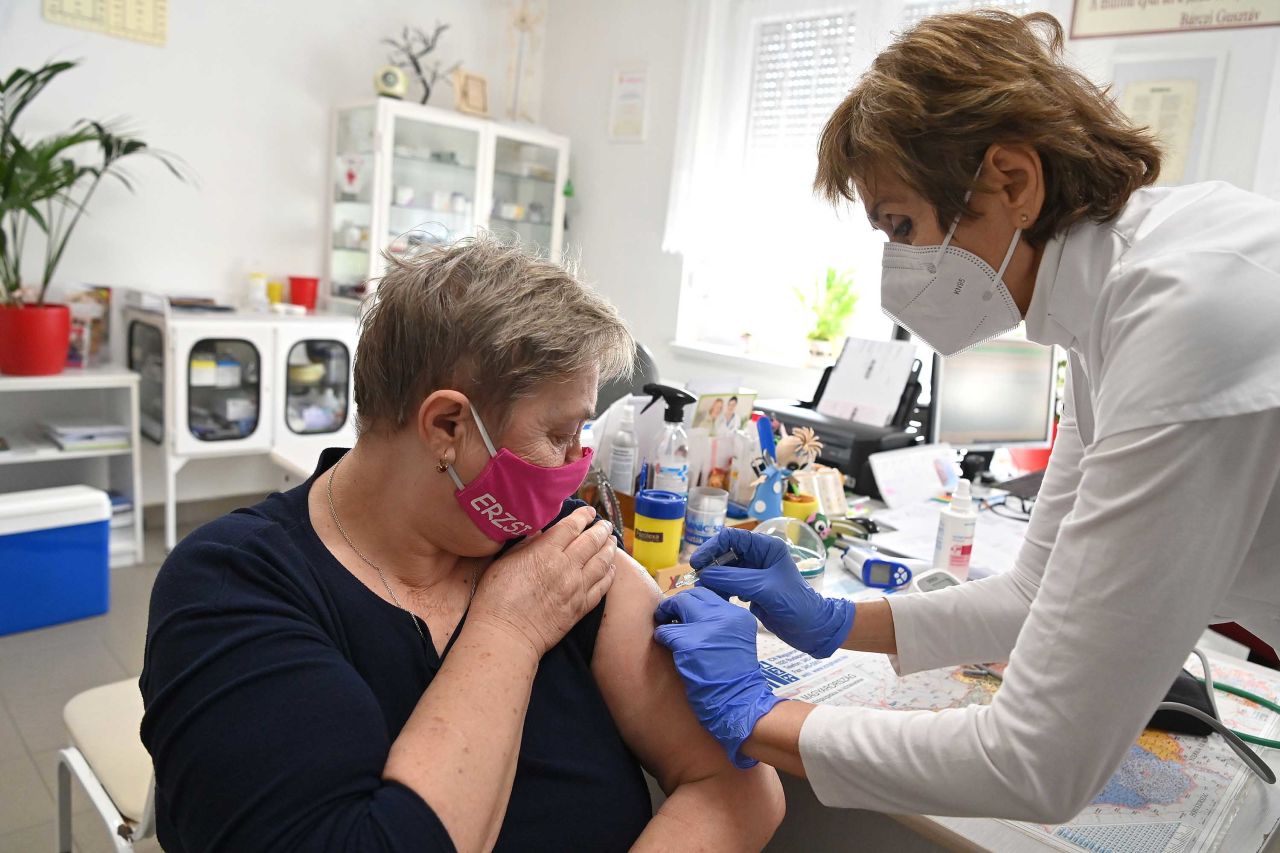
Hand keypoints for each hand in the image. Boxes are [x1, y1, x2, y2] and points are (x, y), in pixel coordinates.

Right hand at [472, 507, 615, 658]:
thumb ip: (526, 544)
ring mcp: (576, 588)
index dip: (583, 516)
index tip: (589, 512)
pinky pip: (602, 587)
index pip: (571, 527)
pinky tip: (611, 568)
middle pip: (591, 541)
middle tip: (605, 524)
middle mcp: (566, 567)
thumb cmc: (497, 598)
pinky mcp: (581, 607)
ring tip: (612, 541)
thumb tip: (541, 531)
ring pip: (601, 562)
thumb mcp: (505, 562)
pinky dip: (609, 574)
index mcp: (545, 552)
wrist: (507, 635)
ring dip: (609, 549)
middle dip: (601, 529)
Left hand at [653, 588, 782, 768]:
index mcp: (738, 615)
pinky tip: (666, 646)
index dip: (690, 601)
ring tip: (667, 632)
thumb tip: (689, 610)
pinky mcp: (690, 644)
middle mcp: (725, 617)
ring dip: (668, 619)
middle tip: (667, 614)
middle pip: (691, 596)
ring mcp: (707, 629)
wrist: (739, 703)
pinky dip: (662, 637)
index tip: (682, 610)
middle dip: (676, 604)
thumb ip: (719, 623)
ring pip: (677, 608)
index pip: (707, 594)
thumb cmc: (735, 677)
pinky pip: (667, 631)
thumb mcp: (736, 640)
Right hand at [692, 528, 854, 658]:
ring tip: (707, 593)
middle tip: (699, 582)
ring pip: (725, 570)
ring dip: (714, 580)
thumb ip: (734, 579)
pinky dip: (721, 591)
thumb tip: (705, 574)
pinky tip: (719, 600)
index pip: (732, 537)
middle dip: (711, 566)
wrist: (812, 630)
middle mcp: (760, 556)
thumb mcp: (764, 589)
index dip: (711, 547)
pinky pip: (729, 585)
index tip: (697, 563)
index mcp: (767, 547)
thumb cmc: (795, 605)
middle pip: (725, 553)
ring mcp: (755, 573)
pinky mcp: (752, 589)